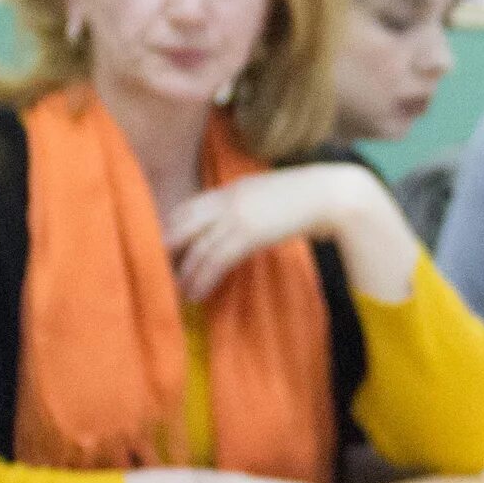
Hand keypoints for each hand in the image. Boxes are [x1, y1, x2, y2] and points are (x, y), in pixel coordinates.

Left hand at [165, 166, 375, 303]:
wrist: (331, 194)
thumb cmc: (305, 199)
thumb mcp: (267, 197)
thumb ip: (246, 209)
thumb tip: (235, 232)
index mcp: (230, 189)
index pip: (188, 208)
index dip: (170, 230)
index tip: (159, 250)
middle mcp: (227, 199)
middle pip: (182, 224)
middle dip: (165, 250)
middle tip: (152, 273)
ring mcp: (237, 215)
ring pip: (197, 246)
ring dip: (184, 273)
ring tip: (176, 293)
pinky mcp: (250, 232)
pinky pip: (217, 259)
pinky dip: (203, 278)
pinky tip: (196, 293)